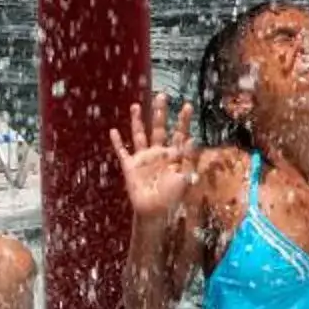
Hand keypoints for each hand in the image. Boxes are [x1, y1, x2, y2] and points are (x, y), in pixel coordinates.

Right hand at [112, 96, 200, 221]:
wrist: (154, 212)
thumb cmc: (172, 198)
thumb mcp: (185, 178)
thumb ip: (188, 160)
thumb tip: (194, 140)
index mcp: (173, 155)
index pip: (179, 134)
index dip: (183, 121)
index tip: (188, 106)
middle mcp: (158, 152)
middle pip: (159, 128)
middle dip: (160, 113)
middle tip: (162, 96)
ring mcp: (144, 158)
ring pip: (140, 135)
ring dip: (138, 121)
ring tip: (136, 105)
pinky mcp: (130, 166)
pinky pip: (123, 152)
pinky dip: (118, 142)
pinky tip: (113, 131)